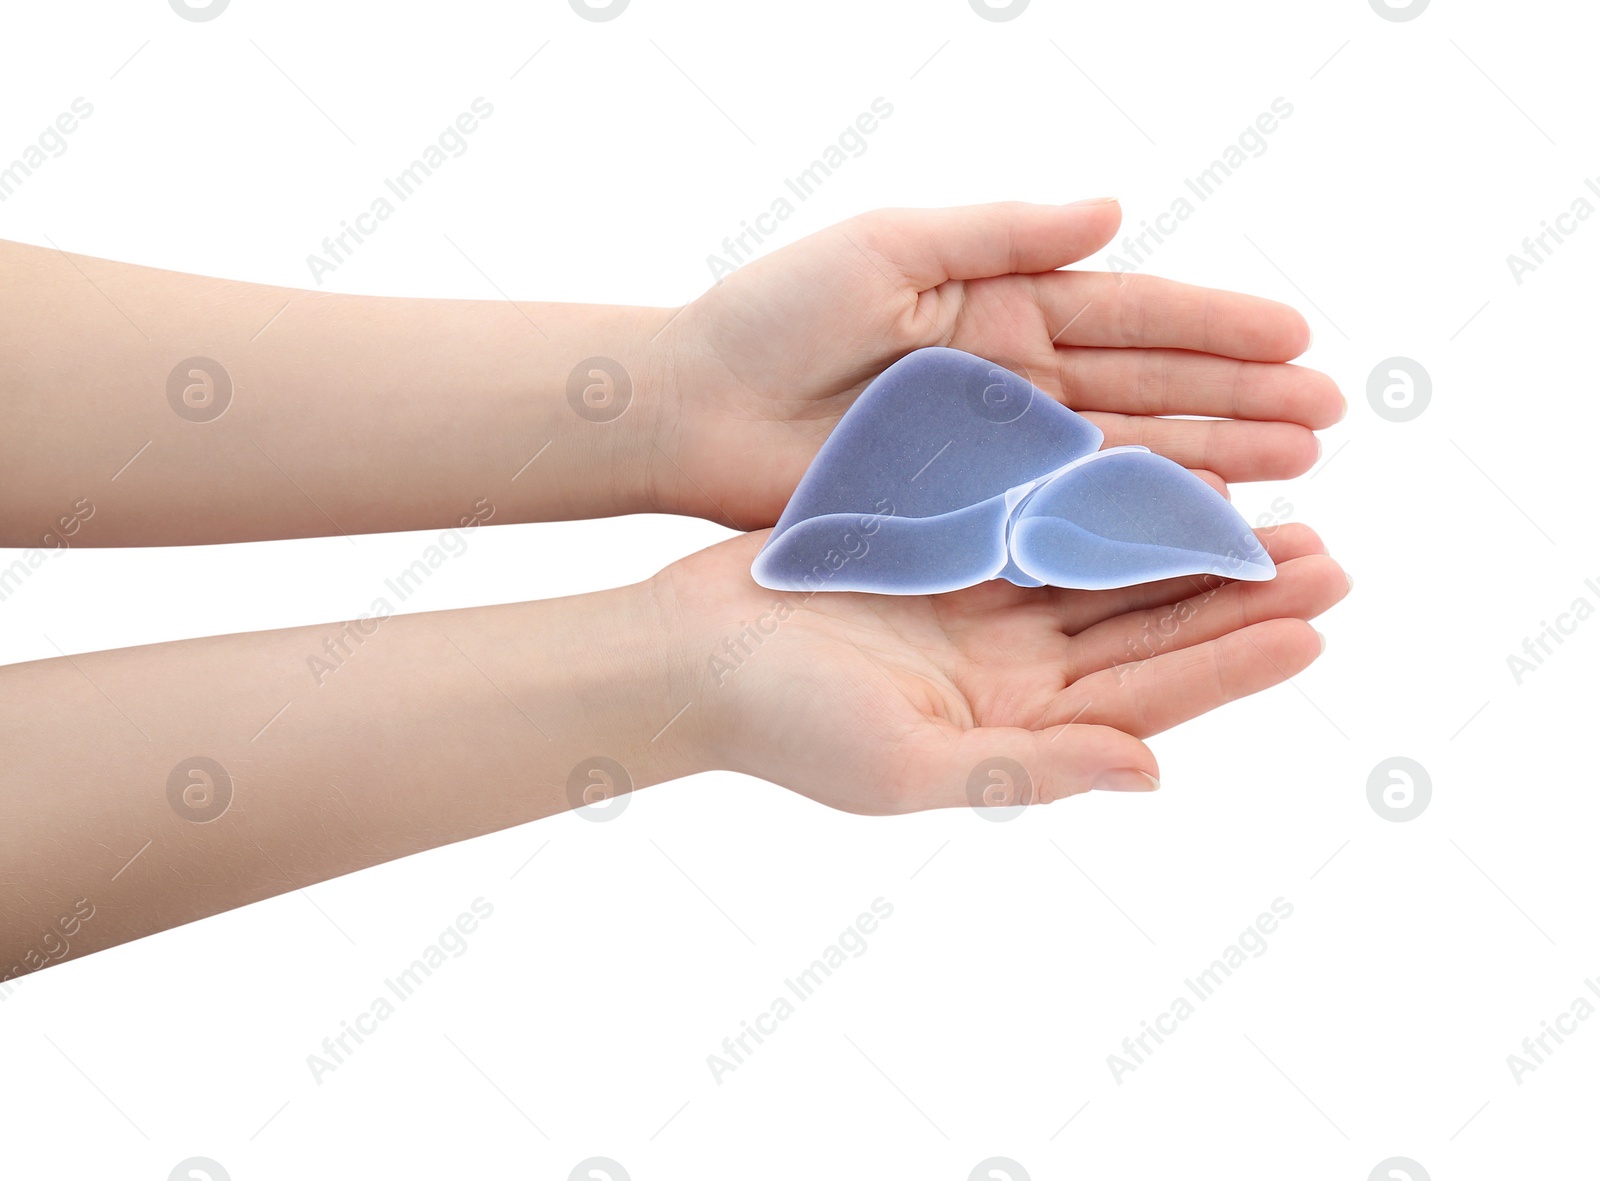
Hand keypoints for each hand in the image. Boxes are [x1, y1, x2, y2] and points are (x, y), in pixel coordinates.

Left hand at [650, 200, 1343, 527]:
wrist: (694, 407)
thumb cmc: (775, 314)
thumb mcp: (886, 248)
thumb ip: (1001, 233)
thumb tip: (1116, 210)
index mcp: (1001, 305)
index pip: (1131, 314)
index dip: (1215, 325)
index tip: (1297, 337)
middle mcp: (1013, 379)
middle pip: (1147, 390)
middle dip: (1238, 401)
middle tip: (1328, 420)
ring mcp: (995, 450)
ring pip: (1122, 456)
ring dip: (1208, 462)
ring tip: (1294, 471)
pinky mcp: (964, 510)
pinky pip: (1063, 516)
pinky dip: (1130, 520)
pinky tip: (1196, 524)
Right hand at [659, 522, 1348, 813]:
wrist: (687, 653)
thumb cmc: (783, 723)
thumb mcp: (906, 762)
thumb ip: (1031, 767)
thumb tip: (1152, 770)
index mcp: (1014, 729)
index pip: (1149, 698)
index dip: (1233, 662)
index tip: (1314, 627)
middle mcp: (1013, 673)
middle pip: (1148, 631)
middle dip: (1238, 596)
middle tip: (1329, 556)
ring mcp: (984, 612)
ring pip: (1110, 569)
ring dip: (1188, 541)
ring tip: (1274, 506)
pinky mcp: (949, 553)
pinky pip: (1046, 518)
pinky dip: (1106, 494)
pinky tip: (1161, 463)